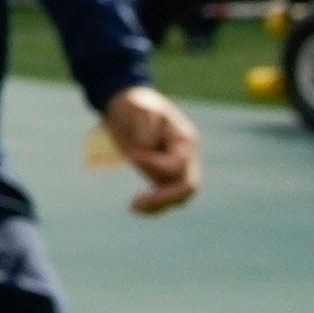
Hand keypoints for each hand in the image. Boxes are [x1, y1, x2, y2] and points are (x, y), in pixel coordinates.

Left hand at [100, 84, 199, 214]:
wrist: (126, 106)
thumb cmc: (132, 104)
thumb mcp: (136, 106)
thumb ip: (144, 124)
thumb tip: (147, 148)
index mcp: (185, 139)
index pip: (176, 164)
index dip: (153, 164)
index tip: (131, 154)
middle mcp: (187, 156)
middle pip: (187, 186)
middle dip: (163, 197)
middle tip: (134, 204)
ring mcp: (179, 167)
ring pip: (180, 195)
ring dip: (160, 204)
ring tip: (135, 208)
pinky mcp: (165, 174)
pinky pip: (168, 196)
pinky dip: (156, 205)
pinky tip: (138, 209)